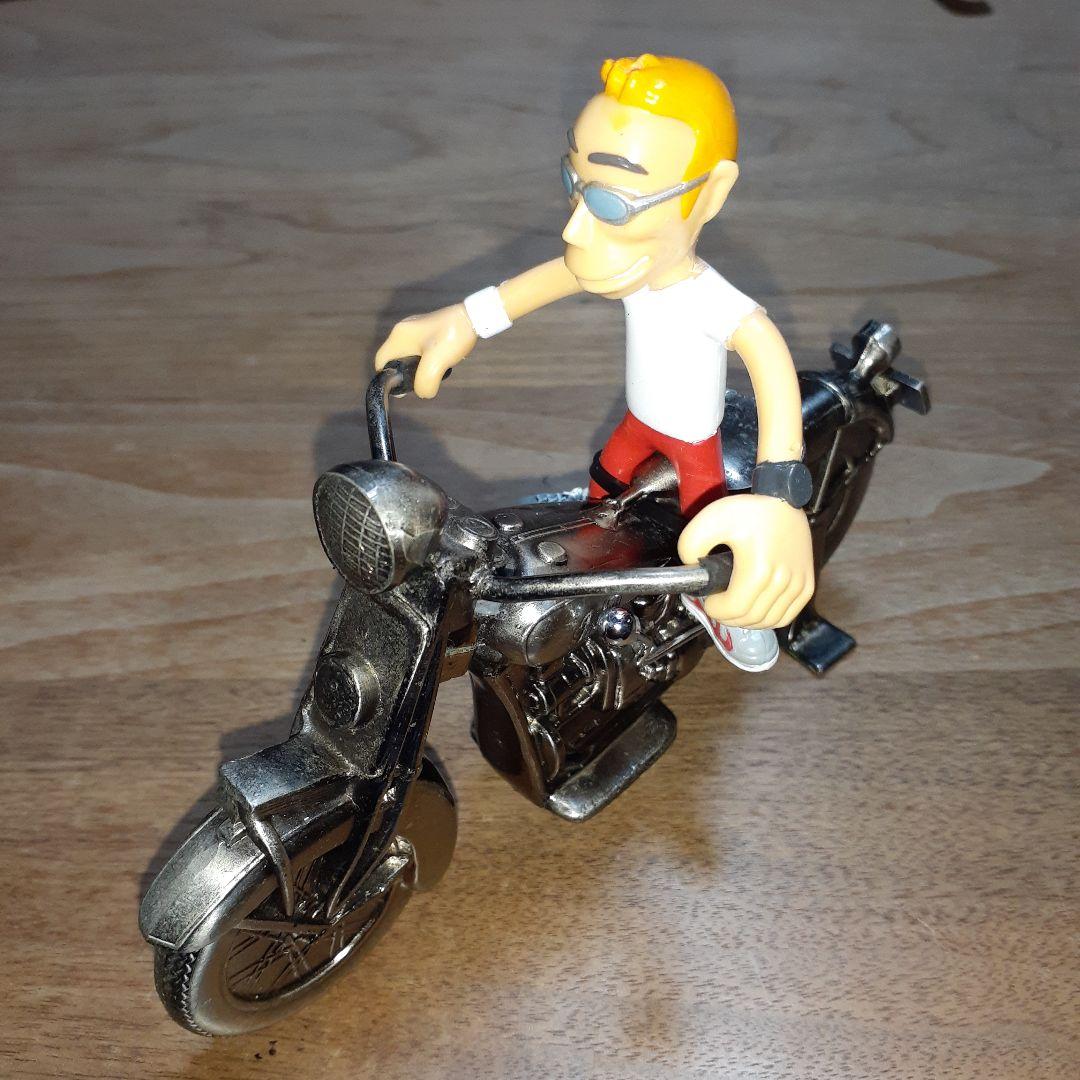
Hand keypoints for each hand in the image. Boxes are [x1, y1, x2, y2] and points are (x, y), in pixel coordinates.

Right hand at [374, 304, 476, 398]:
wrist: (474, 317)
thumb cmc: (451, 339)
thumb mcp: (436, 365)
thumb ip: (424, 383)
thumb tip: (423, 393)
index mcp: (399, 337)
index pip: (381, 362)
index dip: (386, 378)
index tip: (401, 387)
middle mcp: (402, 330)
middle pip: (395, 359)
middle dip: (405, 374)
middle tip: (421, 382)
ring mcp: (415, 328)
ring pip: (408, 356)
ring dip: (418, 367)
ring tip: (434, 373)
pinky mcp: (427, 329)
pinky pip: (420, 349)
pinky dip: (427, 359)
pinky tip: (441, 363)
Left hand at [678, 494, 814, 628]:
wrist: (784, 501)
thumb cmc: (749, 511)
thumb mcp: (711, 519)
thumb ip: (690, 544)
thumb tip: (690, 567)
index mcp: (758, 570)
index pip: (733, 610)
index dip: (715, 609)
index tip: (709, 599)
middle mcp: (782, 582)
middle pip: (749, 619)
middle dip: (727, 616)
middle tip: (718, 603)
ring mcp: (797, 586)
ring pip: (767, 621)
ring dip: (746, 621)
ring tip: (734, 606)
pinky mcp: (806, 586)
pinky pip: (786, 617)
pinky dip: (768, 619)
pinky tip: (756, 609)